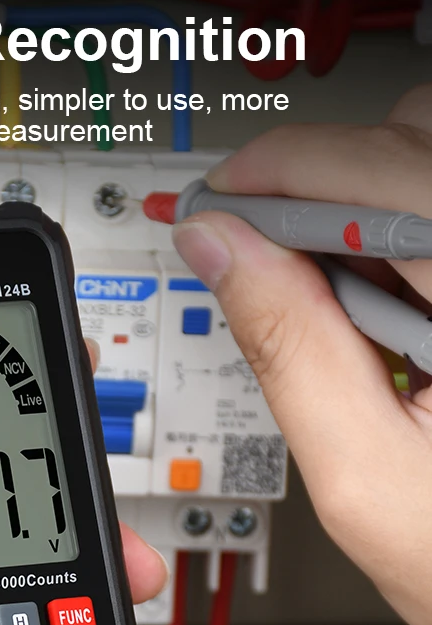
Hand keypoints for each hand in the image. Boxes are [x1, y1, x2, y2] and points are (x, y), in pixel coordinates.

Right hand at [172, 83, 431, 624]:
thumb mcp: (363, 479)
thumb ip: (287, 349)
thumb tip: (219, 252)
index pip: (372, 175)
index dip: (272, 178)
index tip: (213, 210)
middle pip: (403, 146)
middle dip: (309, 194)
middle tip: (259, 266)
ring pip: (420, 174)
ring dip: (351, 225)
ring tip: (341, 322)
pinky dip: (390, 255)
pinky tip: (385, 322)